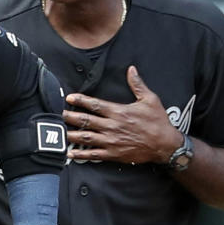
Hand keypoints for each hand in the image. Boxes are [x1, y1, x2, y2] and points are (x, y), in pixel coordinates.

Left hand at [65, 66, 180, 164]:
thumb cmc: (158, 122)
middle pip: (86, 121)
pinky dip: (81, 154)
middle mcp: (112, 126)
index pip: (95, 105)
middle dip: (70, 117)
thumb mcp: (150, 99)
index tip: (70, 98)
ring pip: (86, 138)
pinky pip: (93, 154)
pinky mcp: (113, 154)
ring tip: (60, 132)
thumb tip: (131, 69)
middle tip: (58, 115)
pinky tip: (70, 153)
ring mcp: (111, 141)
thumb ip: (137, 84)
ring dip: (72, 135)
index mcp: (119, 112)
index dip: (81, 100)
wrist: (164, 145)